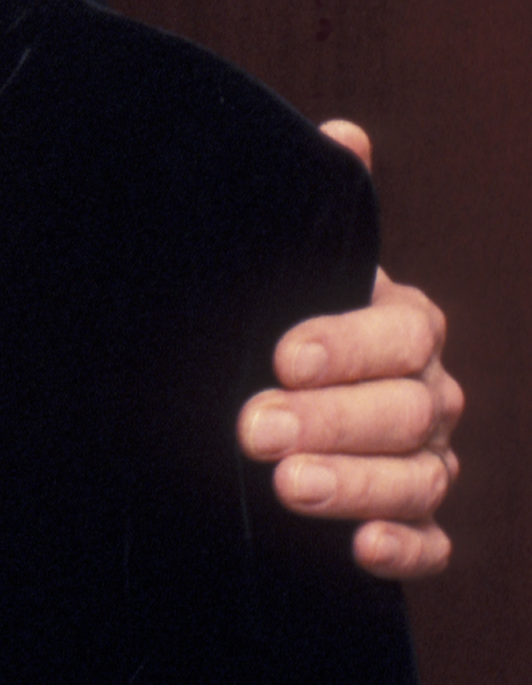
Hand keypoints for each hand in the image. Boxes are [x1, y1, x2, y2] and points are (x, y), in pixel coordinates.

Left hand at [237, 123, 460, 578]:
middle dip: (331, 420)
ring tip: (286, 487)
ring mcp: (425, 462)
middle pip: (407, 411)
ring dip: (357, 485)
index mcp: (406, 326)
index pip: (401, 333)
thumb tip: (342, 135)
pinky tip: (361, 549)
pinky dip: (404, 548)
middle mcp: (427, 395)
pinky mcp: (410, 523)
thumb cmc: (279, 325)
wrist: (260, 398)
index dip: (346, 346)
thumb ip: (319, 210)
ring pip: (418, 479)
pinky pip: (431, 545)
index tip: (281, 355)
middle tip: (253, 428)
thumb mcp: (290, 268)